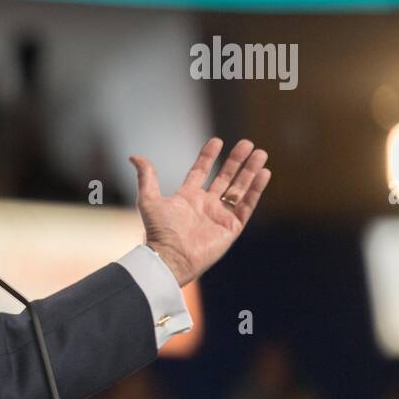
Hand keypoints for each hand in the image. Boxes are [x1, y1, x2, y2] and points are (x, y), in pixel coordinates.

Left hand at [129, 138, 270, 286]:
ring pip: (239, 189)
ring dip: (250, 171)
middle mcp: (205, 205)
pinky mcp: (232, 227)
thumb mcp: (148, 199)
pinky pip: (247, 205)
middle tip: (247, 143)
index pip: (200, 171)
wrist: (171, 257)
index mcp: (187, 197)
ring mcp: (220, 216)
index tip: (217, 141)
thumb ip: (146, 177)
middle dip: (236, 161)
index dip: (208, 156)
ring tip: (260, 153)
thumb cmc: (158, 231)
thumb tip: (134, 156)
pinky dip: (256, 190)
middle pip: (225, 178)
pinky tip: (263, 173)